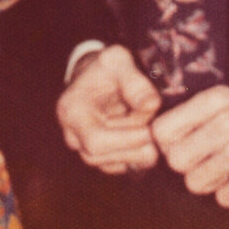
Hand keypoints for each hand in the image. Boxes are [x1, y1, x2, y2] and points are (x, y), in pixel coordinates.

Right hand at [56, 44, 161, 174]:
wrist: (96, 76)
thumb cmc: (105, 67)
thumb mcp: (118, 60)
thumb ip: (134, 81)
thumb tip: (152, 105)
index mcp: (72, 111)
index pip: (95, 141)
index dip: (126, 140)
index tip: (151, 129)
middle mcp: (73, 135)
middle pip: (104, 157)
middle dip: (135, 145)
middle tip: (156, 128)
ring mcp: (85, 150)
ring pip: (116, 165)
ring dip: (140, 151)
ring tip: (151, 127)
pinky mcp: (102, 158)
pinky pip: (123, 167)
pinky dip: (140, 156)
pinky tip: (148, 136)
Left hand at [151, 86, 228, 206]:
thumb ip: (198, 113)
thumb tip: (162, 136)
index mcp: (215, 100)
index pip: (163, 129)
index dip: (168, 143)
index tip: (180, 145)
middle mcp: (224, 124)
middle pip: (175, 160)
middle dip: (187, 165)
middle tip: (205, 160)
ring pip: (195, 183)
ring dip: (209, 181)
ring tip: (227, 169)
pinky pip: (223, 199)